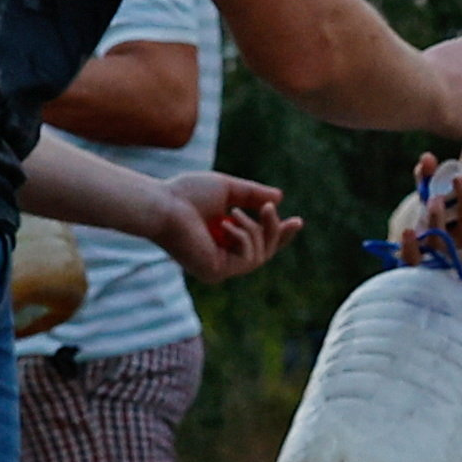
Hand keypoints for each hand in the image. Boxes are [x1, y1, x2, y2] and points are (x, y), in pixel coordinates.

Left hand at [148, 169, 284, 283]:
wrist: (164, 205)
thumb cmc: (186, 194)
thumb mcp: (228, 189)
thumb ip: (252, 194)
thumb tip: (278, 198)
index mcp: (221, 238)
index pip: (257, 242)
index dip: (278, 233)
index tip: (297, 221)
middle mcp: (220, 256)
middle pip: (264, 251)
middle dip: (276, 232)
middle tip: (278, 212)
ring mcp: (218, 267)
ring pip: (260, 255)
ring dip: (256, 230)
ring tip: (235, 213)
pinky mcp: (215, 273)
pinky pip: (248, 258)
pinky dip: (244, 236)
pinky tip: (226, 224)